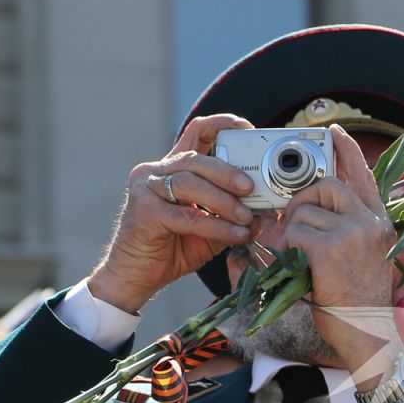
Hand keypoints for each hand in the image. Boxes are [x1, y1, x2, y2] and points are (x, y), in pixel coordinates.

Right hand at [88, 114, 258, 312]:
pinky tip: (235, 233)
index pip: (196, 132)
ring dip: (223, 200)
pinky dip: (214, 225)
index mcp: (174, 169)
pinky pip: (185, 215)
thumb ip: (233, 216)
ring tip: (246, 216)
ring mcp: (146, 189)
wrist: (136, 277)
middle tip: (252, 187)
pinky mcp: (144, 211)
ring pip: (189, 182)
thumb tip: (267, 212)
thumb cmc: (173, 249)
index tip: (248, 130)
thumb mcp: (211, 229)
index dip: (222, 125)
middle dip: (228, 171)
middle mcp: (156, 172)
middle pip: (196, 158)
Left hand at [261, 126, 400, 384]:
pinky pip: (294, 233)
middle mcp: (371, 223)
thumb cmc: (360, 304)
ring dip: (291, 232)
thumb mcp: (363, 259)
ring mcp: (354, 233)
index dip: (346, 150)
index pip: (363, 175)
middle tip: (294, 223)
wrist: (368, 336)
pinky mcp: (332, 249)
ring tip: (298, 257)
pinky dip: (287, 249)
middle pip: (325, 186)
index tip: (333, 131)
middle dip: (300, 201)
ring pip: (303, 211)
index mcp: (381, 223)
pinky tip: (297, 268)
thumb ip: (345, 229)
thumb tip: (307, 208)